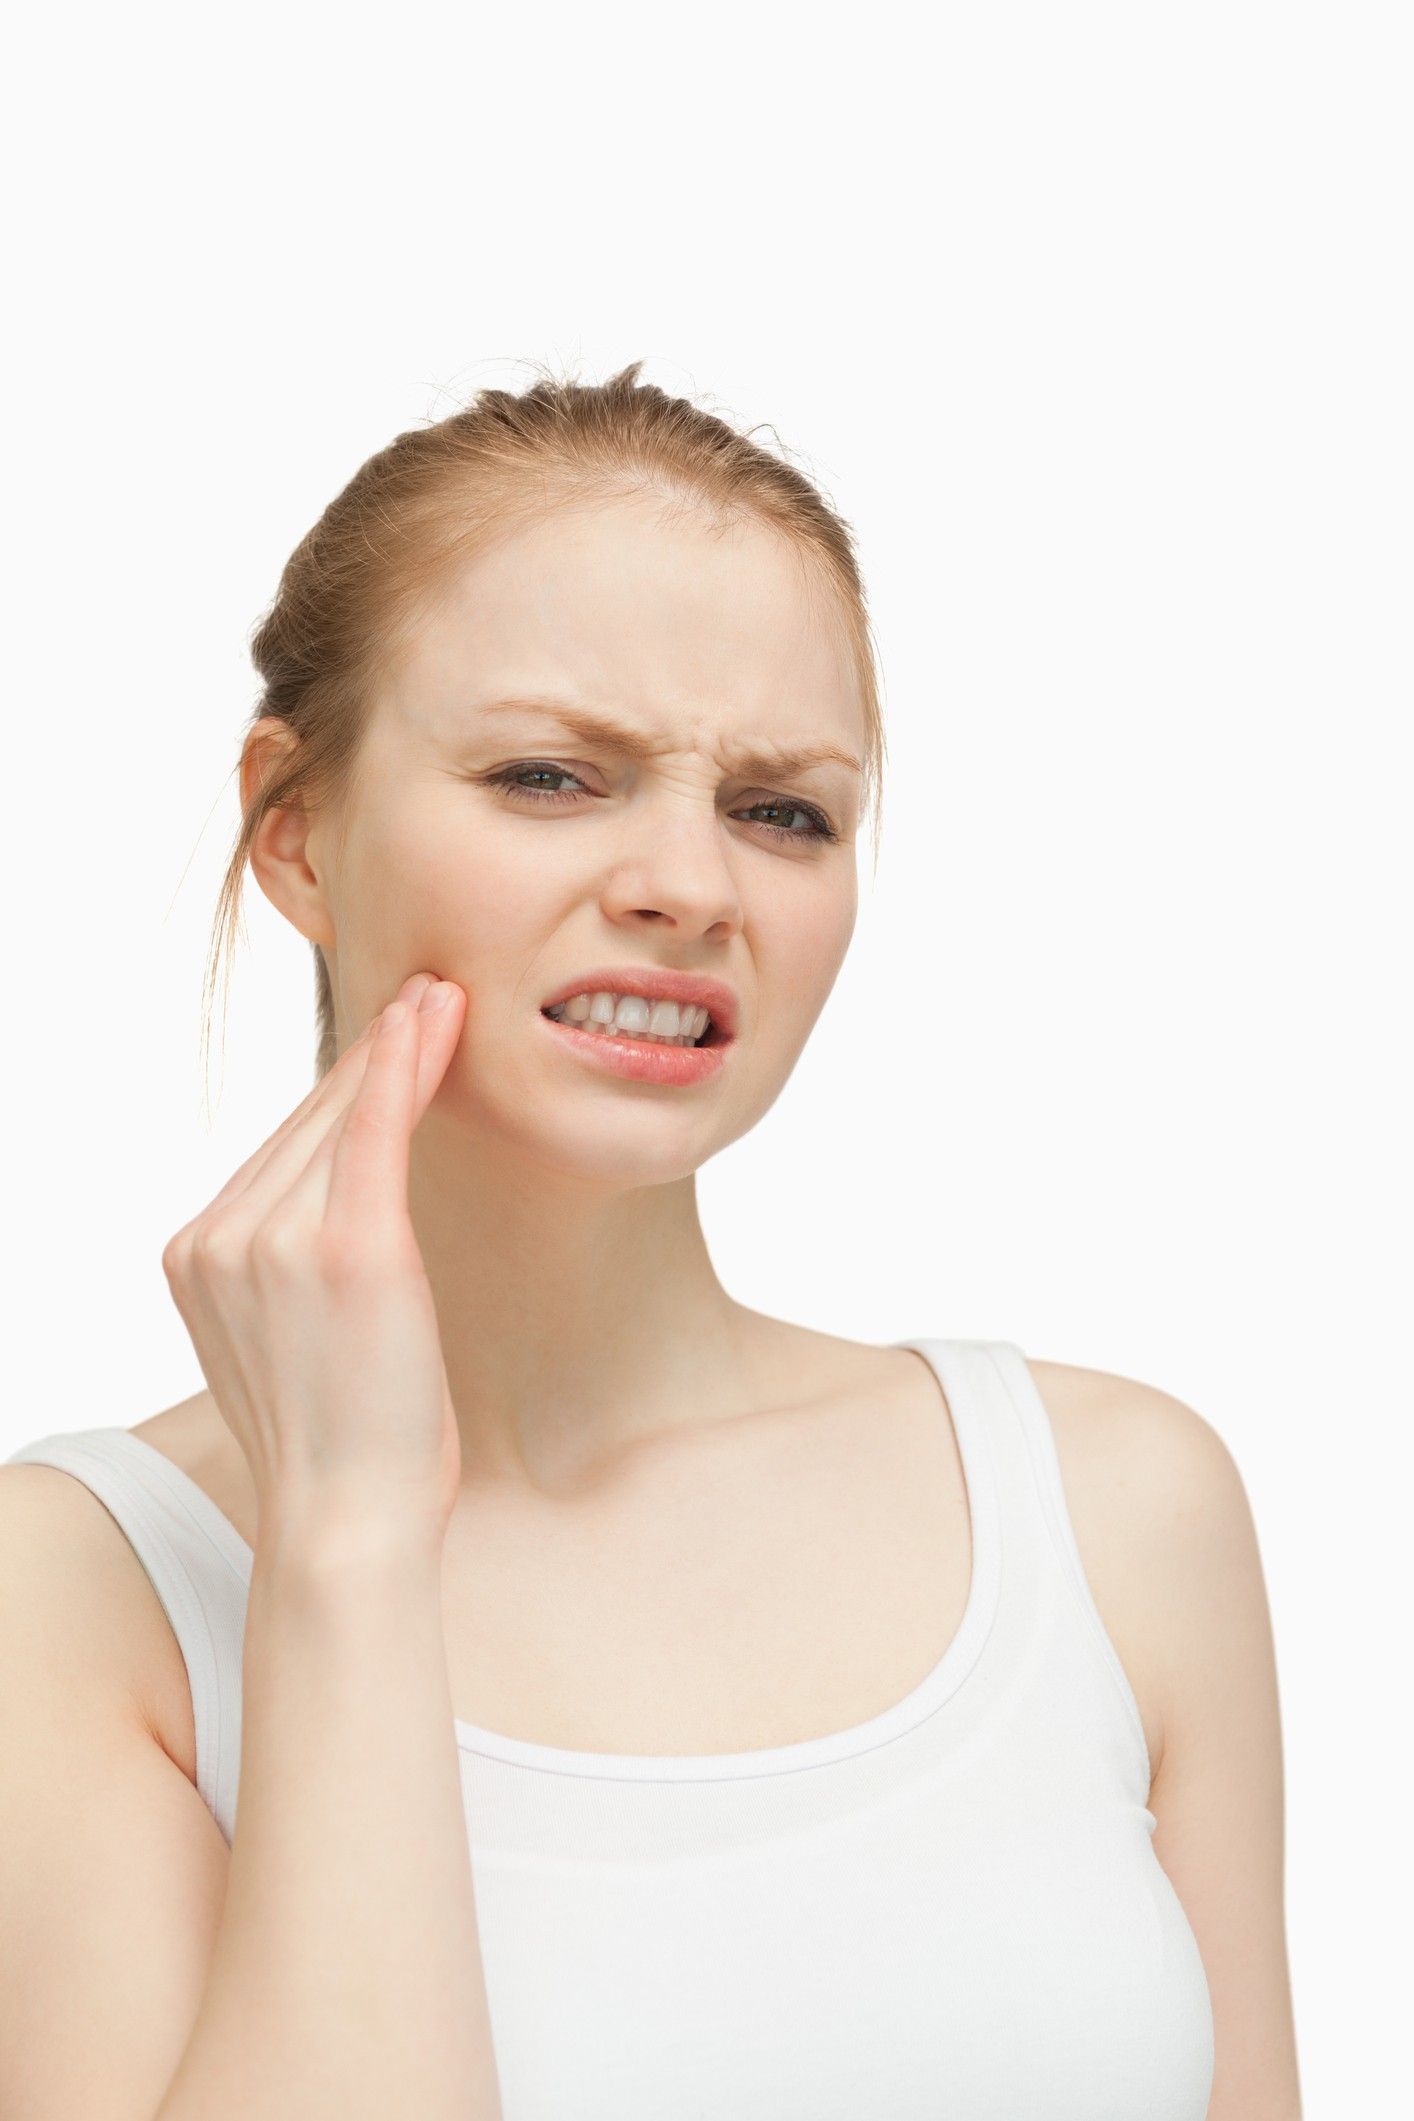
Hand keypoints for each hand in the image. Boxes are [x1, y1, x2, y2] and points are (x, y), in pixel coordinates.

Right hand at [161, 972, 468, 1548]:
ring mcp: (275, 1240)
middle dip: (371, 1059)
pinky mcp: (346, 1247)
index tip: (385, 1039)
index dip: (340, 1091)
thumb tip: (334, 1207)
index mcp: (197, 1254)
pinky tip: (426, 1022)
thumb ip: (288, 1261)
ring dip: (398, 1051)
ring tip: (442, 1000)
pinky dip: (400, 1070)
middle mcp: (219, 1237)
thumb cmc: (343, 1441)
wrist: (351, 1518)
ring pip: (342, 1121)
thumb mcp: (292, 1334)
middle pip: (307, 1124)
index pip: (279, 1151)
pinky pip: (372, 1134)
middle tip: (424, 995)